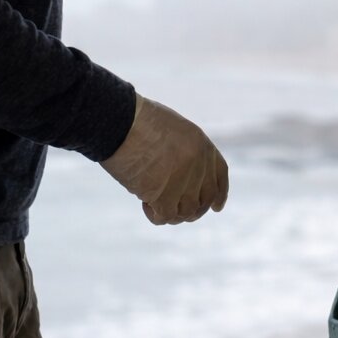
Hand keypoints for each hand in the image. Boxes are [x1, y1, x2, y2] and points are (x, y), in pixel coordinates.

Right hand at [100, 95, 228, 225]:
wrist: (117, 121)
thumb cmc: (135, 120)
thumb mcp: (172, 130)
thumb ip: (182, 152)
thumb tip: (176, 177)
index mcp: (202, 145)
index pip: (220, 175)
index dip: (219, 194)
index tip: (216, 208)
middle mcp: (199, 164)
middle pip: (205, 198)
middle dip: (193, 210)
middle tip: (173, 209)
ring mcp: (184, 180)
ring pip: (187, 211)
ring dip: (172, 212)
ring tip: (152, 202)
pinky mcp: (164, 195)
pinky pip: (166, 216)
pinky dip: (155, 215)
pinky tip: (145, 204)